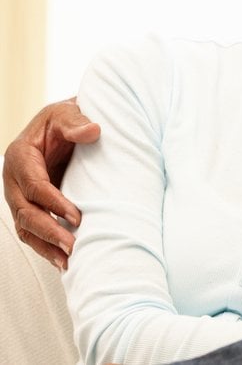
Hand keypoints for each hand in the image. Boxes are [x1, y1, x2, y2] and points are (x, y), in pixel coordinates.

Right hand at [2, 98, 98, 267]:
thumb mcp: (68, 113)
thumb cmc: (65, 119)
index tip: (77, 216)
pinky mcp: (30, 206)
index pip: (33, 186)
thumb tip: (93, 131)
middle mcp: (14, 179)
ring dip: (44, 246)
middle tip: (72, 245)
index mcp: (20, 156)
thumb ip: (76, 122)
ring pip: (25, 226)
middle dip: (48, 231)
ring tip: (67, 262)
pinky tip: (62, 261)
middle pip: (25, 211)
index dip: (53, 202)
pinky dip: (44, 247)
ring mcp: (19, 195)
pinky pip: (32, 230)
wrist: (62, 126)